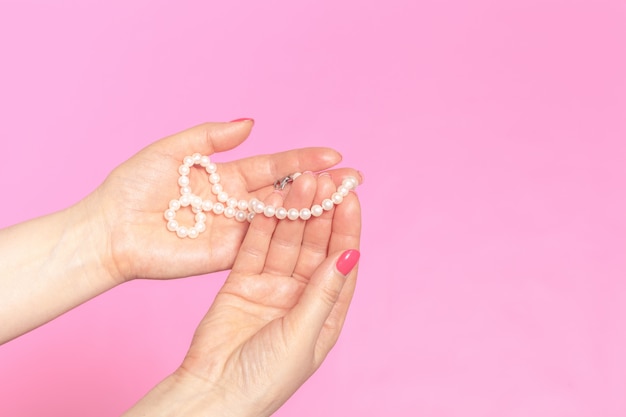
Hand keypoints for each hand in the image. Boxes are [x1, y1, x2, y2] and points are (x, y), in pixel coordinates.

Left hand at [87, 121, 357, 282]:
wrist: (110, 230)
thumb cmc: (133, 187)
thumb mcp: (172, 149)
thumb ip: (211, 136)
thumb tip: (251, 123)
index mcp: (226, 177)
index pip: (273, 167)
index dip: (303, 161)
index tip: (332, 155)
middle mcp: (236, 205)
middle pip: (285, 194)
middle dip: (319, 186)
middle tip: (351, 178)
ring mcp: (235, 231)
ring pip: (280, 220)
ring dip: (312, 211)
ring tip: (342, 199)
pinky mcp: (227, 256)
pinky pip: (263, 244)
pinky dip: (289, 237)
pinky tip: (316, 228)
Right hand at [123, 172, 361, 415]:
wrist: (213, 393)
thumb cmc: (265, 378)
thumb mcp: (303, 333)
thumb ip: (323, 292)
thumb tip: (350, 254)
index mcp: (325, 312)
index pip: (341, 262)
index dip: (346, 230)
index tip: (350, 198)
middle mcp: (300, 295)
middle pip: (314, 247)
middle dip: (320, 213)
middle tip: (324, 181)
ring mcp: (270, 287)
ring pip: (285, 242)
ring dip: (293, 213)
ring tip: (299, 182)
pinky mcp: (241, 282)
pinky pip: (253, 248)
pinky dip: (262, 225)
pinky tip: (271, 201)